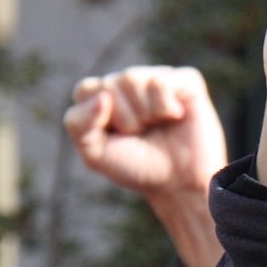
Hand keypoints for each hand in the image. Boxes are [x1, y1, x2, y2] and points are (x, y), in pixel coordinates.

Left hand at [64, 66, 228, 266]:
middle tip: (143, 138)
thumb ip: (79, 124)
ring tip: (161, 129)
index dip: (100, 119)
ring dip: (148, 113)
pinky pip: (169, 78)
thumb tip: (101, 98)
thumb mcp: (95, 155)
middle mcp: (130, 85)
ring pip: (139, 78)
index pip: (87, 90)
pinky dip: (170, 102)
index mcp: (105, 99)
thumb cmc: (138, 171)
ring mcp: (159, 80)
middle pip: (114, 83)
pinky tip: (176, 117)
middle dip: (127, 118)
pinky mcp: (187, 82)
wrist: (180, 187)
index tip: (118, 140)